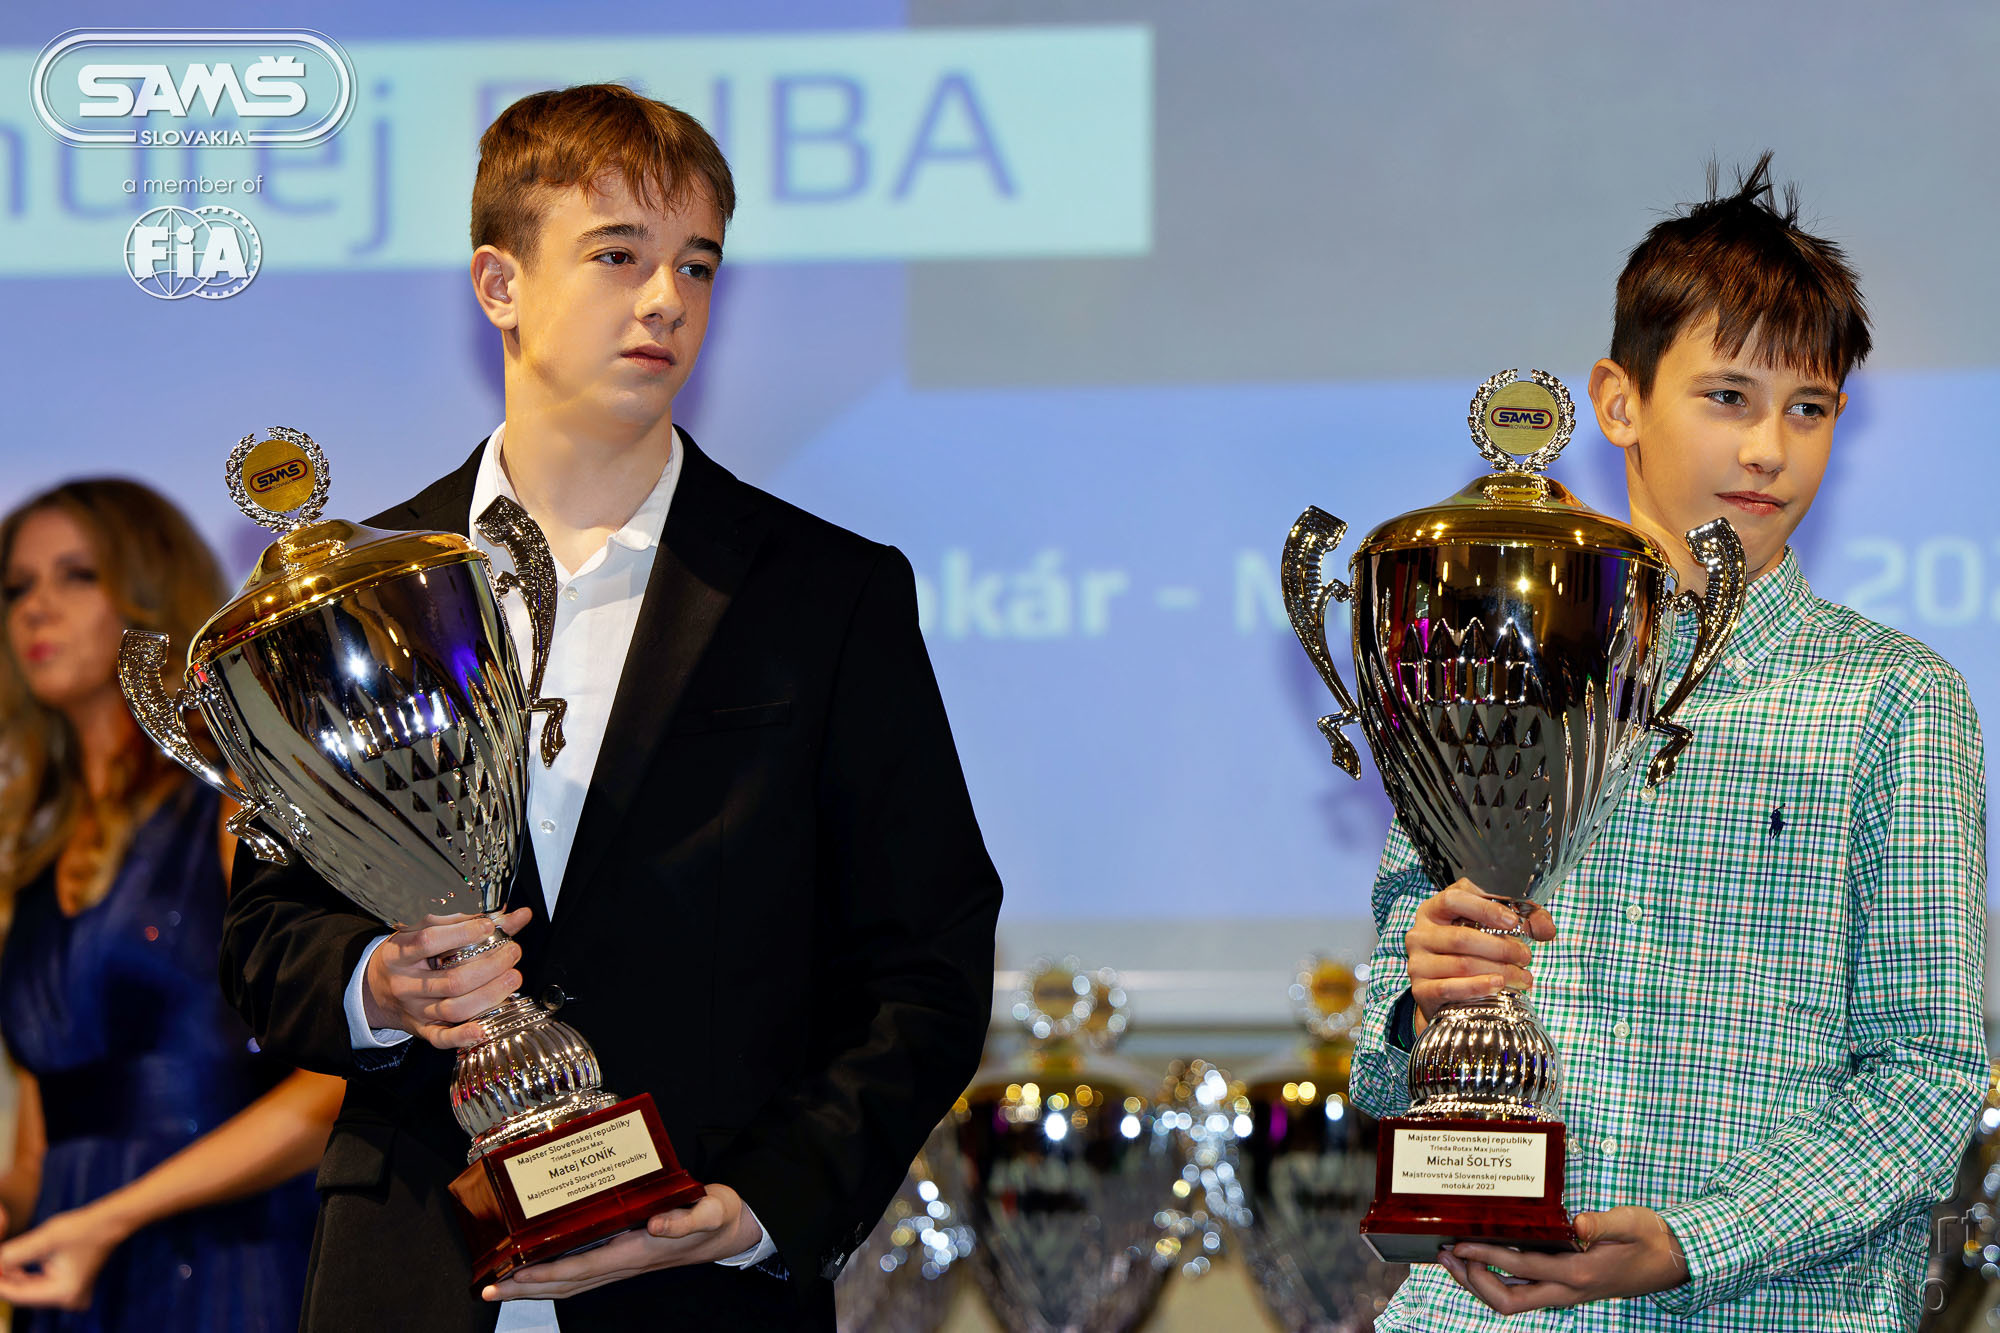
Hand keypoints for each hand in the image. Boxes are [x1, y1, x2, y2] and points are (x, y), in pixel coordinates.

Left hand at [0, 1204, 129, 1309]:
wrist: (110, 1221)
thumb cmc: (83, 1228)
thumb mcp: (46, 1239)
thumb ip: (15, 1253)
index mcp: (63, 1293)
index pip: (18, 1295)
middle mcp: (67, 1299)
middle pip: (22, 1294)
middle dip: (4, 1279)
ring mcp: (68, 1295)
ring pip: (28, 1290)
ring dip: (12, 1276)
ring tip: (0, 1260)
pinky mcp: (67, 1287)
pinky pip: (38, 1285)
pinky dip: (24, 1275)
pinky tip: (11, 1264)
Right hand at [361, 907, 532, 1048]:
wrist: (375, 988)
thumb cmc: (409, 954)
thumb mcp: (428, 932)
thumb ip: (469, 922)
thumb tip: (518, 915)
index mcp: (400, 953)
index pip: (429, 941)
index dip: (462, 934)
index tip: (488, 927)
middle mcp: (405, 983)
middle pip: (451, 980)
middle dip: (489, 967)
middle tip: (512, 953)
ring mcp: (414, 1009)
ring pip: (453, 1008)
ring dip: (489, 995)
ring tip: (511, 978)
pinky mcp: (421, 1029)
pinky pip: (441, 1038)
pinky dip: (461, 1037)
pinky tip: (481, 1029)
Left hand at [482, 1183, 761, 1301]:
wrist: (730, 1229)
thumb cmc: (717, 1216)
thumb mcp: (710, 1210)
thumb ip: (686, 1219)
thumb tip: (657, 1225)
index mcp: (637, 1251)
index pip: (582, 1267)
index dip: (546, 1273)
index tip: (514, 1275)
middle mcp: (624, 1262)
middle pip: (566, 1283)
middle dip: (527, 1288)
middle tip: (490, 1288)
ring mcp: (622, 1263)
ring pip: (570, 1283)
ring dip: (534, 1286)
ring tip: (503, 1284)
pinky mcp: (624, 1256)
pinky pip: (581, 1273)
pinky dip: (555, 1276)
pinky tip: (539, 1271)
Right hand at [1405, 880, 1555, 1033]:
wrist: (1442, 990)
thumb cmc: (1468, 951)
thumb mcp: (1490, 929)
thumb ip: (1523, 921)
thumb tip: (1546, 929)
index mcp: (1433, 910)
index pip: (1453, 899)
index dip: (1484, 908)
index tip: (1513, 922)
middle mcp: (1420, 934)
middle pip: (1461, 937)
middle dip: (1501, 948)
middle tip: (1525, 957)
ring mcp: (1417, 962)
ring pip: (1461, 964)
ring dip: (1498, 971)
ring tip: (1522, 977)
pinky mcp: (1420, 989)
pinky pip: (1450, 988)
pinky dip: (1478, 987)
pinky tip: (1498, 986)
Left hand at [1438, 1206, 1687, 1311]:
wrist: (1670, 1263)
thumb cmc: (1649, 1239)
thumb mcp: (1630, 1223)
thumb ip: (1602, 1224)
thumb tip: (1577, 1223)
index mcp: (1579, 1275)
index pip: (1521, 1269)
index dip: (1486, 1257)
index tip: (1461, 1244)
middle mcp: (1566, 1291)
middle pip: (1507, 1301)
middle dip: (1472, 1281)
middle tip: (1448, 1254)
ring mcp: (1563, 1293)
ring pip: (1512, 1301)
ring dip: (1478, 1283)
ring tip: (1452, 1258)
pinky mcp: (1563, 1288)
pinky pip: (1522, 1291)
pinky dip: (1496, 1277)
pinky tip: (1482, 1258)